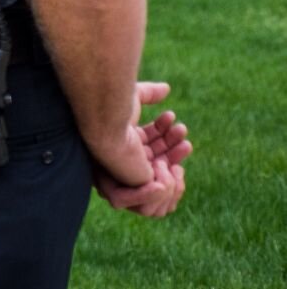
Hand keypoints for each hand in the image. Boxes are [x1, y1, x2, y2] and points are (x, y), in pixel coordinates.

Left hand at [91, 82, 191, 217]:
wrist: (105, 120)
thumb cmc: (113, 106)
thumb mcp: (133, 97)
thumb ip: (149, 94)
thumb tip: (166, 89)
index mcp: (121, 145)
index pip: (152, 151)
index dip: (169, 142)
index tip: (180, 127)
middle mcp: (120, 164)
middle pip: (157, 168)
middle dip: (176, 152)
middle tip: (184, 135)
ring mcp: (122, 179)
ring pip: (159, 188)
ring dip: (174, 169)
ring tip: (181, 147)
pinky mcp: (126, 193)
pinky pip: (156, 199)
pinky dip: (166, 185)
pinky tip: (164, 166)